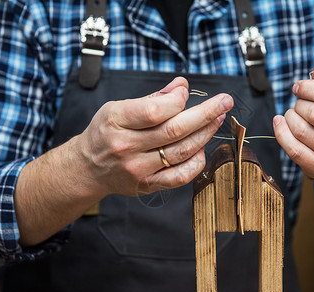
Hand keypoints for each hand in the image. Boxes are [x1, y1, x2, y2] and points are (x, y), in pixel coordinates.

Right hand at [76, 77, 233, 196]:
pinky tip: (202, 148)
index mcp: (116, 121)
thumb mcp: (118, 107)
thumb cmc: (106, 132)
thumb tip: (182, 86)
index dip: (178, 100)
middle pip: (175, 130)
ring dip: (205, 134)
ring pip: (182, 151)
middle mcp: (126, 146)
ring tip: (218, 120)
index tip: (187, 93)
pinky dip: (196, 163)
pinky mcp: (147, 185)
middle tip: (225, 102)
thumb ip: (152, 97)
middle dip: (206, 113)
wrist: (88, 168)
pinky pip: (179, 176)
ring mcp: (137, 169)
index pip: (154, 110)